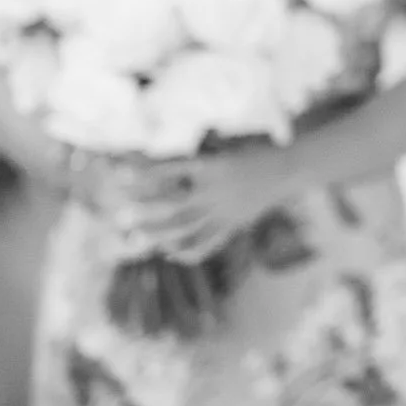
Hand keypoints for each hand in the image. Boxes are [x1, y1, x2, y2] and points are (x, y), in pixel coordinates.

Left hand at [90, 144, 302, 264]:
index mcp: (211, 166)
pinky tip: (169, 253)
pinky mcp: (232, 225)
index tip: (118, 176)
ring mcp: (224, 211)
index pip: (169, 171)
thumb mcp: (222, 152)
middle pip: (174, 206)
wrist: (288, 171)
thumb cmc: (254, 155)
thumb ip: (194, 164)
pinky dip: (187, 251)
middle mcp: (215, 190)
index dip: (143, 174)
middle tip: (120, 216)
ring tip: (135, 237)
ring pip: (186, 228)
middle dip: (146, 212)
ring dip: (158, 234)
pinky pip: (207, 243)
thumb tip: (157, 169)